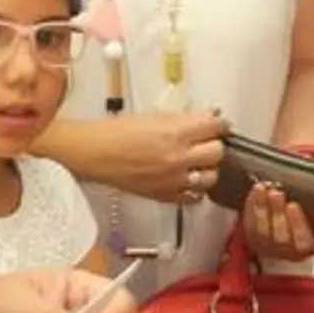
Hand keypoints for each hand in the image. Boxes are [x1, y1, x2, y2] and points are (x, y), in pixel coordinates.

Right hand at [83, 111, 228, 204]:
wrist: (94, 153)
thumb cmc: (116, 132)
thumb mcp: (154, 116)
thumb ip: (183, 119)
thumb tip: (206, 119)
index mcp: (176, 132)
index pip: (216, 127)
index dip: (219, 123)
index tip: (218, 124)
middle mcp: (179, 157)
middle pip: (218, 152)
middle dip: (214, 144)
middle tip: (205, 140)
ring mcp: (174, 180)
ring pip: (211, 177)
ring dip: (207, 167)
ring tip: (197, 161)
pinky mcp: (166, 196)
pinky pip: (194, 196)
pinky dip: (194, 187)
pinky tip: (186, 178)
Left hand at [242, 181, 313, 260]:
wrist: (291, 232)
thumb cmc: (309, 217)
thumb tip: (311, 163)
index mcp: (309, 247)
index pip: (303, 240)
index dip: (297, 223)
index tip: (293, 205)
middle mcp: (288, 252)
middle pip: (280, 237)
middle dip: (277, 212)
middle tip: (276, 192)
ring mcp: (269, 248)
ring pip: (262, 232)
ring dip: (261, 208)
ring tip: (262, 188)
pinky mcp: (254, 240)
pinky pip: (249, 226)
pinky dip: (251, 208)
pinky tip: (254, 192)